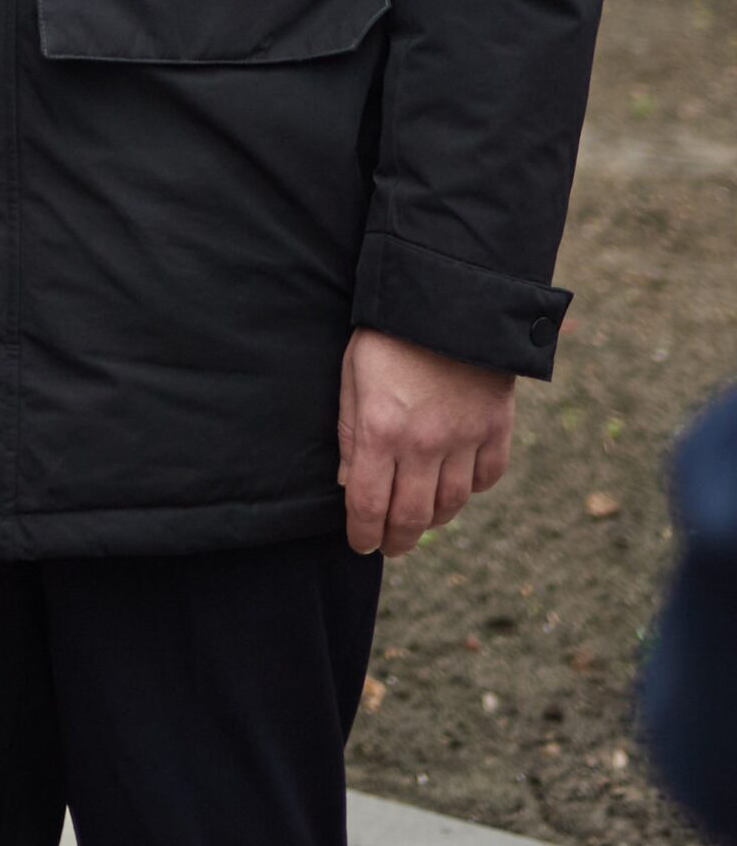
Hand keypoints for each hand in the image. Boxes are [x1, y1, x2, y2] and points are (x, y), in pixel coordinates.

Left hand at [338, 326, 516, 556]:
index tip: (361, 544)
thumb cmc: (387, 336)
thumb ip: (350, 433)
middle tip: (390, 546)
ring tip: (419, 521)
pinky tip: (456, 486)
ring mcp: (465, 439)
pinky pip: (487, 477)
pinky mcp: (497, 428)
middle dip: (398, 539)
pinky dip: (472, 488)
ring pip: (453, 503)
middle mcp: (425, 444)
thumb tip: (349, 484)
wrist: (447, 300)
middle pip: (413, 516)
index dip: (363, 532)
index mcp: (382, 431)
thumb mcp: (352, 378)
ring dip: (434, 519)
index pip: (370, 504)